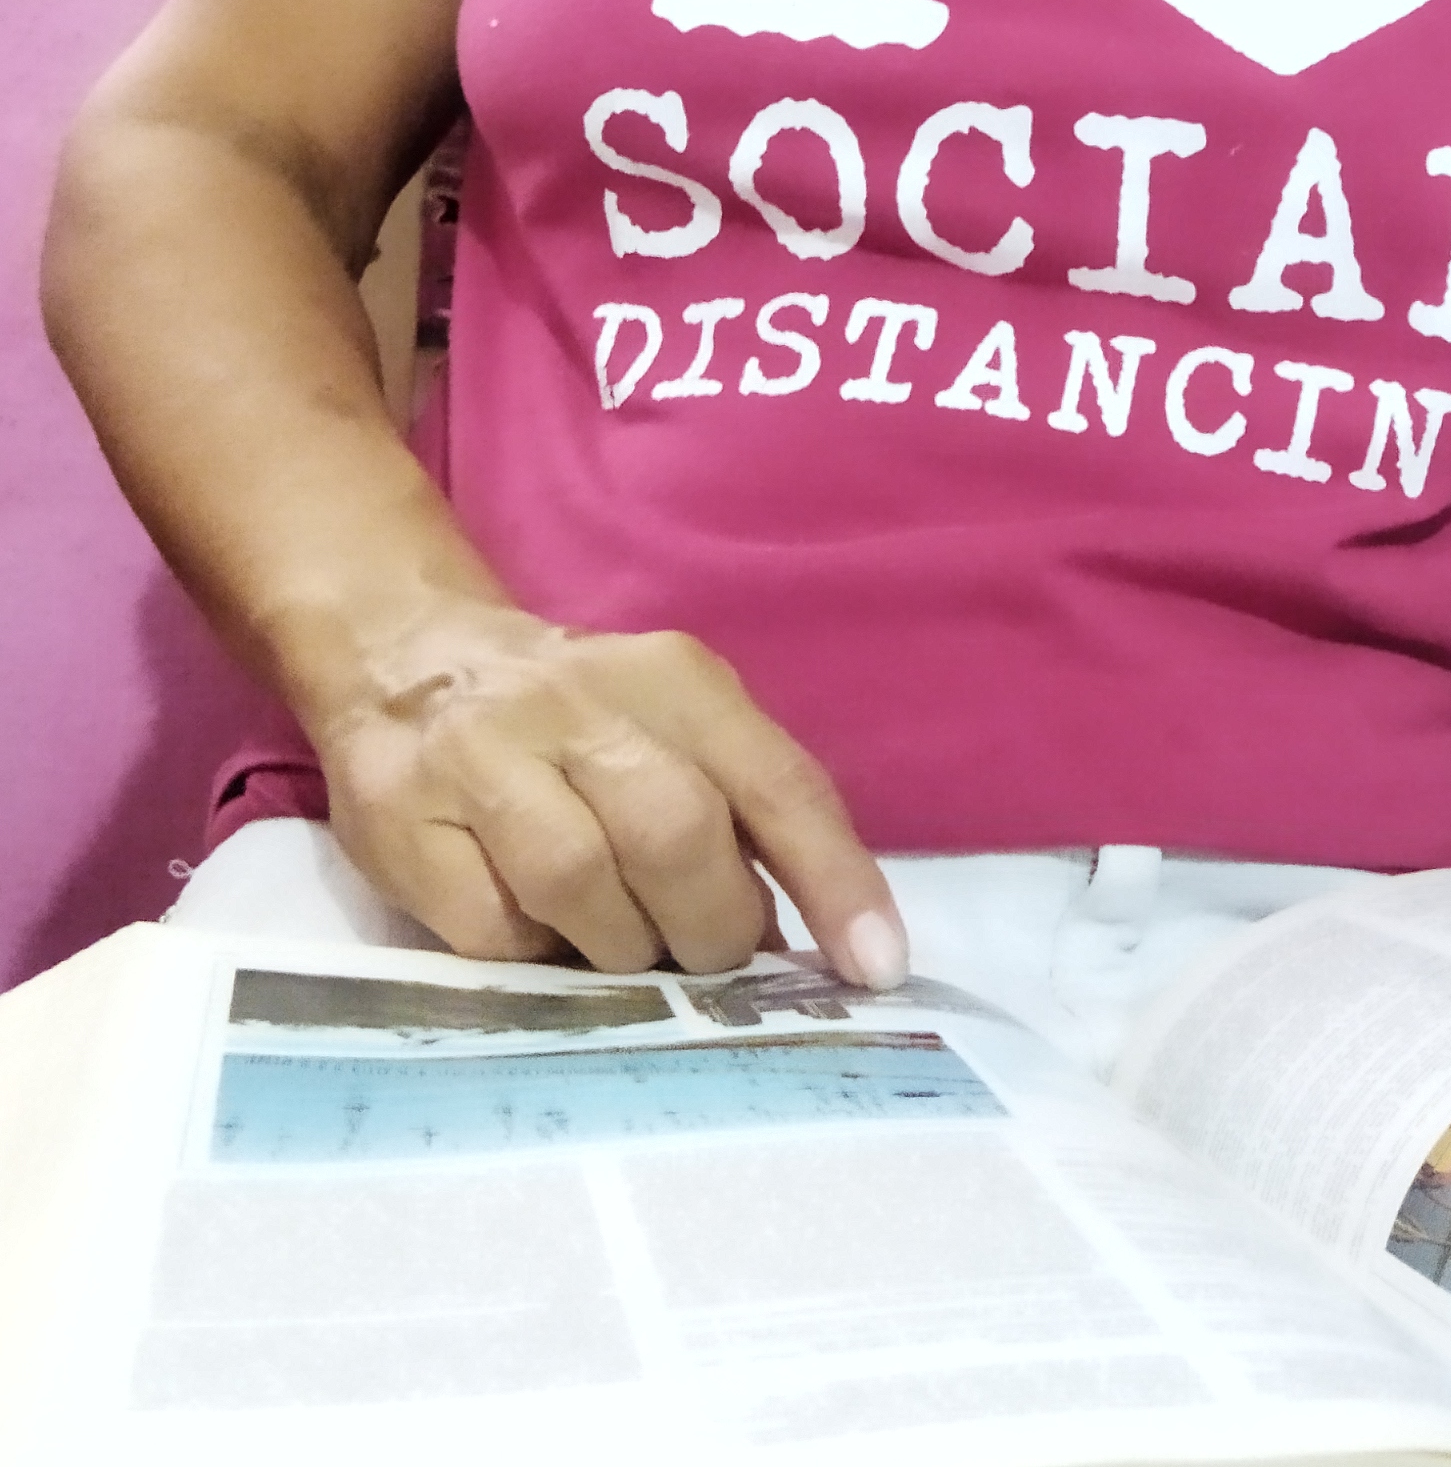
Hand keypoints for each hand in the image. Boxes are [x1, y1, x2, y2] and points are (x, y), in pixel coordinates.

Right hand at [307, 597, 906, 987]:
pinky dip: (530, 957)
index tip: (876, 968)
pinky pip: (489, 929)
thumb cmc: (578, 722)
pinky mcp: (400, 816)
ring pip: (579, 881)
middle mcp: (580, 702)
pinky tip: (537, 935)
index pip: (778, 781)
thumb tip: (811, 943)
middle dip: (710, 925)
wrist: (408, 658)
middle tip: (705, 957)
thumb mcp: (676, 730)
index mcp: (675, 679)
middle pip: (677, 833)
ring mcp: (482, 753)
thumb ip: (744, 815)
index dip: (835, 880)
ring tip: (622, 947)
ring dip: (619, 947)